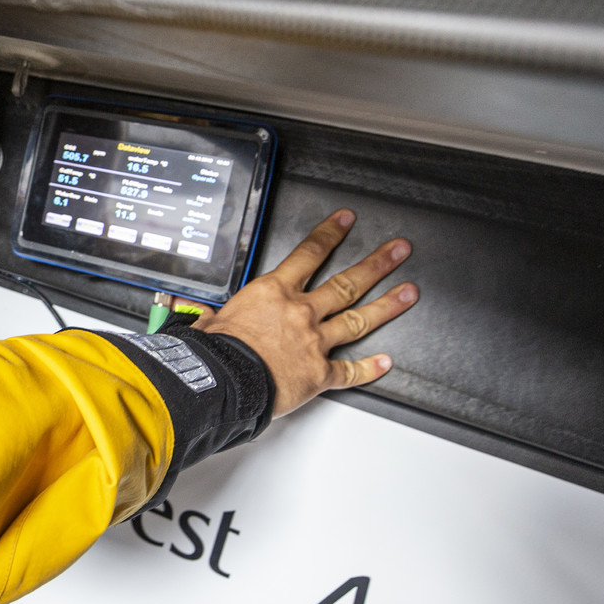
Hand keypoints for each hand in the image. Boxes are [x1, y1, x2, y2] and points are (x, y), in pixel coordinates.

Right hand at [190, 209, 417, 416]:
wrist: (226, 381)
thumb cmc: (216, 351)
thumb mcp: (209, 321)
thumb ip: (210, 314)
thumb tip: (194, 312)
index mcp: (274, 293)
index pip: (308, 254)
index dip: (330, 234)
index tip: (347, 221)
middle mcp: (301, 313)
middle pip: (346, 283)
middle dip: (376, 264)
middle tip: (399, 250)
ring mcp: (315, 342)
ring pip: (358, 320)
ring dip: (387, 306)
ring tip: (409, 292)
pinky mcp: (320, 374)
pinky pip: (350, 372)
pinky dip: (369, 368)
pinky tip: (386, 362)